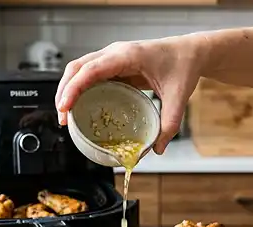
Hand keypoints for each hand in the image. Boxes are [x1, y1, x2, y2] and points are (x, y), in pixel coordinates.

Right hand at [55, 37, 205, 153]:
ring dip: (68, 89)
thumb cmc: (183, 66)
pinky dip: (80, 89)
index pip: (91, 69)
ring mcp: (112, 57)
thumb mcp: (178, 98)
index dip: (73, 87)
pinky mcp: (114, 65)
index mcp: (127, 55)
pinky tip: (79, 107)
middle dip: (64, 91)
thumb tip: (157, 149)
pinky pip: (90, 75)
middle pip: (77, 67)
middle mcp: (115, 53)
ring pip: (80, 69)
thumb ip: (169, 125)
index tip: (64, 107)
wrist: (190, 52)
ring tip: (65, 115)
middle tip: (62, 117)